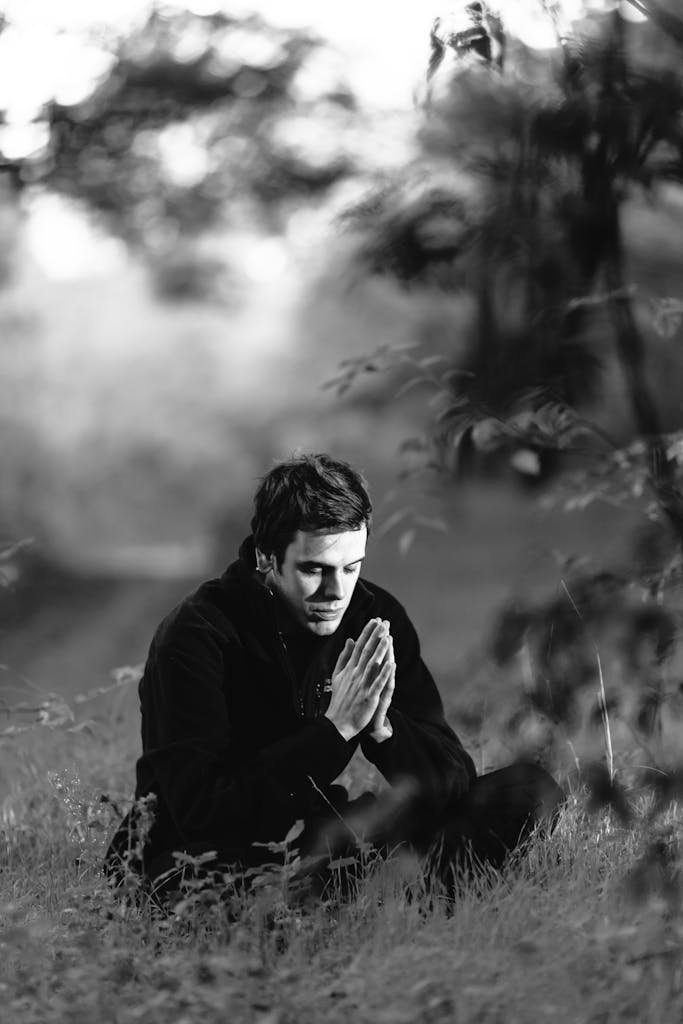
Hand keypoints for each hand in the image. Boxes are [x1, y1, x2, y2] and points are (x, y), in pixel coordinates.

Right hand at [324, 618, 392, 740]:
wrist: (338, 723)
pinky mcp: (368, 697)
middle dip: (376, 636)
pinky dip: (384, 674)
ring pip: (373, 664)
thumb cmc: (339, 699)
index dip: (367, 633)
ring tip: (387, 636)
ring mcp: (362, 685)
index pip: (359, 646)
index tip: (375, 620)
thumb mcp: (338, 675)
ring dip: (380, 650)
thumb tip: (351, 640)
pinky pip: (377, 684)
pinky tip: (391, 663)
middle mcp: (355, 674)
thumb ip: (344, 657)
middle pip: (367, 652)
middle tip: (384, 622)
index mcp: (349, 668)